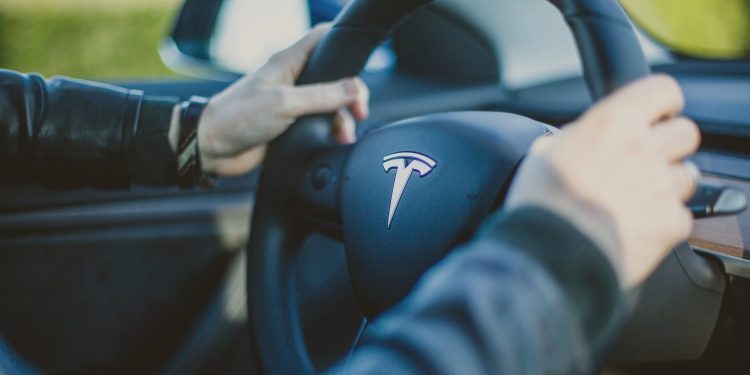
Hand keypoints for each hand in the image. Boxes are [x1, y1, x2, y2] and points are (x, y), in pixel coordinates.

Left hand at [187, 24, 368, 175]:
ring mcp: (292, 105)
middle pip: (335, 78)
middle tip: (358, 111)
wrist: (212, 149)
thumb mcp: (284, 103)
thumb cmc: (236, 117)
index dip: (343, 42)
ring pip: (330, 106)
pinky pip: (320, 126)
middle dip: (351, 95)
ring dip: (342, 119)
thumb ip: (321, 96)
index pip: (323, 39)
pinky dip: (331, 133)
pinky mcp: (291, 127)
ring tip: (343, 134)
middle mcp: (293, 81)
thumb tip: (355, 88)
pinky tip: (335, 141)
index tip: (361, 60)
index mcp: (289, 63)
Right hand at [505, 75, 699, 288]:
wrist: (551, 256)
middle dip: (669, 145)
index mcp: (611, 124)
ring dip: (668, 184)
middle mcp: (643, 149)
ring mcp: (661, 187)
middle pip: (686, 132)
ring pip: (688, 175)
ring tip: (637, 200)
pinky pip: (681, 216)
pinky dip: (663, 223)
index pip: (662, 90)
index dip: (660, 103)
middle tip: (645, 161)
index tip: (653, 116)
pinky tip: (636, 228)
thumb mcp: (541, 156)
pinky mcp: (671, 222)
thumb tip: (572, 142)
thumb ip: (570, 141)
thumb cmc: (540, 207)